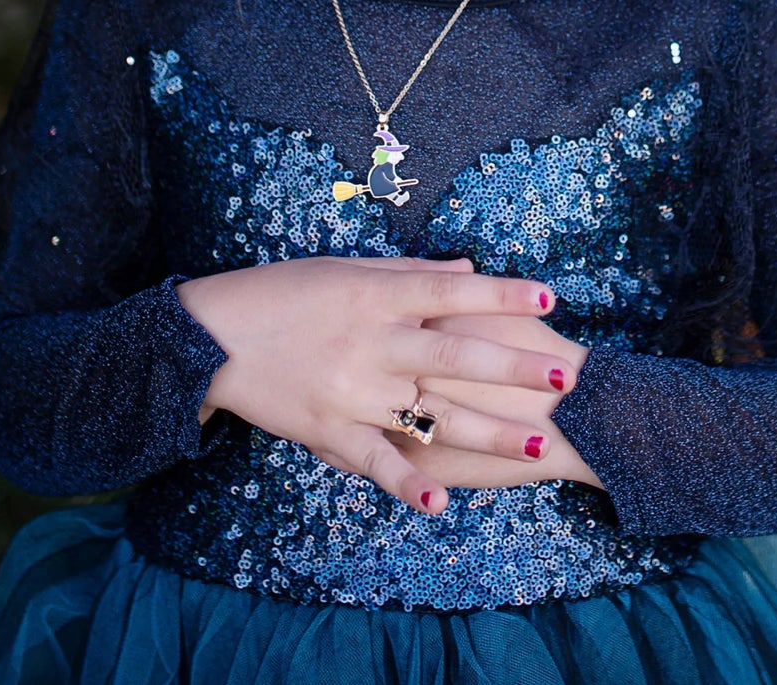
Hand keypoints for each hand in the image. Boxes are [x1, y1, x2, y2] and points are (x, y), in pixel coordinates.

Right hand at [175, 255, 574, 515]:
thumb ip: (409, 273)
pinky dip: (407, 485)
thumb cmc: (281, 292)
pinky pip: (376, 461)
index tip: (549, 297)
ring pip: (430, 416)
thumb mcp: (345, 269)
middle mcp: (372, 342)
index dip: (501, 293)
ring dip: (486, 434)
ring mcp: (353, 391)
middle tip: (564, 378)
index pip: (451, 292)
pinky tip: (442, 507)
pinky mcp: (329, 431)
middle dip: (512, 368)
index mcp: (376, 295)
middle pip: (454, 356)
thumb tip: (466, 269)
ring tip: (536, 446)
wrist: (212, 337)